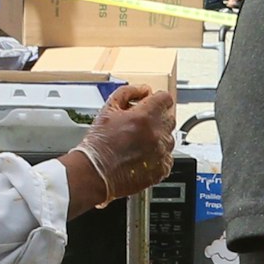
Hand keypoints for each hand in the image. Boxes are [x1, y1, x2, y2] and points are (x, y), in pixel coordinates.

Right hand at [78, 81, 177, 201]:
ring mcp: (161, 153)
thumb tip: (143, 90)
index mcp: (145, 116)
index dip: (157, 99)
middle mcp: (157, 134)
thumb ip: (128, 93)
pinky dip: (158, 156)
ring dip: (158, 138)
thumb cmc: (98, 145)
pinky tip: (141, 156)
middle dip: (157, 118)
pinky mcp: (162, 169)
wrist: (95, 174)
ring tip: (138, 143)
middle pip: (169, 118)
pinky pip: (167, 157)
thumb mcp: (108, 109)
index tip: (152, 104)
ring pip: (169, 138)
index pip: (165, 99)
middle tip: (140, 125)